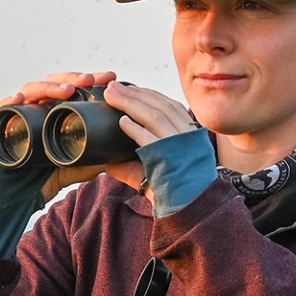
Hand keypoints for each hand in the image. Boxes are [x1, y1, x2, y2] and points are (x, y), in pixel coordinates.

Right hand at [0, 72, 117, 201]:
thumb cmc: (40, 181)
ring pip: (30, 92)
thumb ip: (91, 161)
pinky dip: (9, 102)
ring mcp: (17, 116)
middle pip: (52, 85)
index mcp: (52, 113)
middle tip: (90, 79)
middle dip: (72, 79)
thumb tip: (116, 155)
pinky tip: (20, 98)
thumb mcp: (72, 168)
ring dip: (48, 87)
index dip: (89, 81)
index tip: (110, 76)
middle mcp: (35, 110)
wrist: (14, 199)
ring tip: (67, 90)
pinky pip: (2, 110)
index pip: (71, 90)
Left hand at [100, 81, 199, 201]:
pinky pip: (151, 139)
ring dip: (130, 103)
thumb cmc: (173, 191)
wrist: (189, 209)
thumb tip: (107, 160)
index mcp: (189, 134)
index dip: (149, 95)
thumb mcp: (157, 170)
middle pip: (160, 105)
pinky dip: (135, 128)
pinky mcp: (170, 158)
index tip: (131, 88)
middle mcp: (188, 136)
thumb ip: (133, 164)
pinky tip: (121, 121)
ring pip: (155, 117)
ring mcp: (180, 146)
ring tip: (112, 95)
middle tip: (113, 86)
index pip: (169, 106)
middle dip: (134, 93)